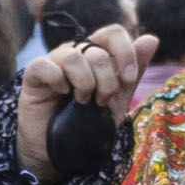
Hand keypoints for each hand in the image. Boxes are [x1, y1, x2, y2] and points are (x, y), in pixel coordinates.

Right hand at [15, 33, 137, 176]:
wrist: (61, 151)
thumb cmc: (88, 122)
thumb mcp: (117, 99)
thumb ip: (133, 71)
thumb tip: (151, 38)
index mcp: (97, 54)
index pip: (112, 33)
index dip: (124, 52)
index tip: (128, 79)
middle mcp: (76, 53)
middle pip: (97, 51)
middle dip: (107, 80)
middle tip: (102, 101)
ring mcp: (54, 61)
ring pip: (73, 56)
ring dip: (84, 83)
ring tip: (82, 101)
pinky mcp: (33, 74)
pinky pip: (46, 65)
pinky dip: (57, 80)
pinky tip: (60, 92)